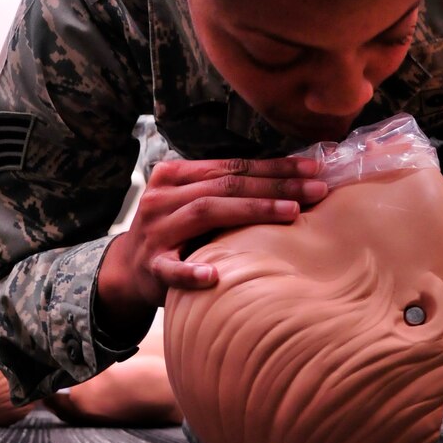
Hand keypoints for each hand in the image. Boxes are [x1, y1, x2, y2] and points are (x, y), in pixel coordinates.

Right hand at [99, 155, 327, 316]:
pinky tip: (214, 276)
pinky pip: (171, 268)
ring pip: (206, 212)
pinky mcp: (151, 266)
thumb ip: (226, 190)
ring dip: (252, 211)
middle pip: (225, 185)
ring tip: (292, 214)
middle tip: (316, 189)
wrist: (126, 270)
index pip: (231, 167)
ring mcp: (155, 231)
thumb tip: (289, 177)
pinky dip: (191, 272)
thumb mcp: (193, 203)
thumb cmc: (174, 232)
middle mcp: (163, 197)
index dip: (273, 166)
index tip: (313, 167)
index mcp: (175, 176)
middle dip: (275, 186)